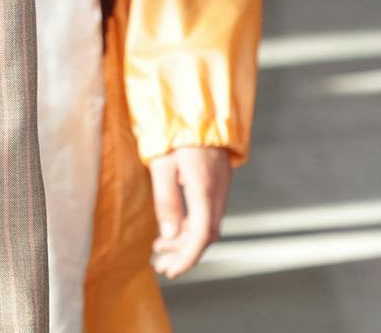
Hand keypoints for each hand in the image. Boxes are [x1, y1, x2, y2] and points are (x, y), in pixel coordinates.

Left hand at [149, 147, 232, 278]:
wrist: (200, 109)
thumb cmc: (175, 134)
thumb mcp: (161, 165)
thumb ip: (166, 200)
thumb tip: (170, 234)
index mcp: (203, 189)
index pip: (200, 236)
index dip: (187, 258)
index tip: (171, 271)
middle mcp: (217, 193)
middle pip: (205, 236)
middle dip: (184, 254)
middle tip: (160, 265)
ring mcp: (221, 188)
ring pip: (207, 226)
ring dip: (186, 241)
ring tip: (160, 248)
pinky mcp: (219, 183)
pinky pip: (207, 214)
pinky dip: (191, 227)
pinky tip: (173, 228)